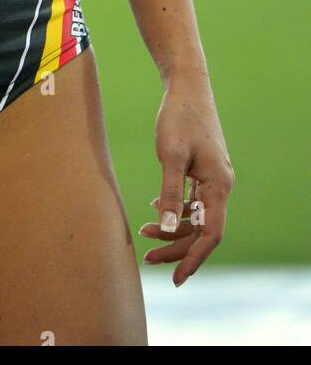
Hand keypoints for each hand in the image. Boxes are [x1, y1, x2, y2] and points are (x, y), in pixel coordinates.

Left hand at [139, 74, 233, 286]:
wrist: (186, 86)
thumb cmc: (178, 117)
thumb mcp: (170, 155)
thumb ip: (171, 192)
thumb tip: (168, 228)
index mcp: (218, 185)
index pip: (211, 234)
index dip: (193, 258)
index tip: (176, 278)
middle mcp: (221, 185)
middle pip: (202, 229)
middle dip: (176, 247)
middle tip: (147, 258)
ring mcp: (213, 178)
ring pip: (196, 215)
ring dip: (173, 228)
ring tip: (144, 233)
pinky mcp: (203, 170)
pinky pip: (193, 200)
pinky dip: (176, 210)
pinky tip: (156, 210)